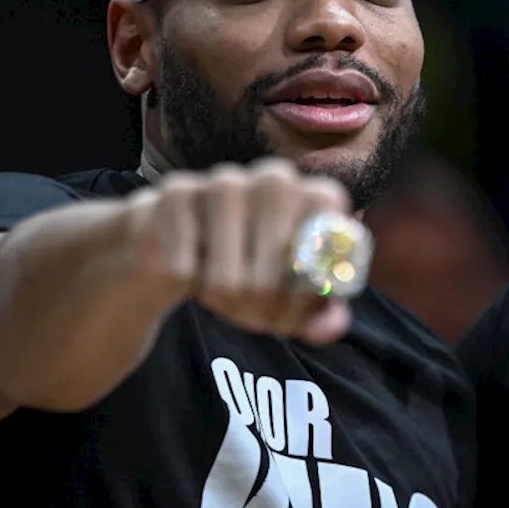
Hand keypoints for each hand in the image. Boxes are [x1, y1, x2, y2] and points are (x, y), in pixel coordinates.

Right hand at [127, 157, 355, 343]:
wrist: (176, 246)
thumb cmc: (247, 270)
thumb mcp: (288, 299)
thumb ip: (317, 315)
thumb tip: (332, 328)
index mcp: (316, 196)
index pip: (328, 251)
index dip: (308, 295)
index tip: (293, 307)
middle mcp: (277, 179)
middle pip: (275, 275)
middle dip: (262, 307)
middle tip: (253, 309)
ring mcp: (227, 181)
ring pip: (228, 280)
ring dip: (223, 300)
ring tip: (221, 291)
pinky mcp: (178, 193)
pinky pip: (183, 270)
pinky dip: (185, 284)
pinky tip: (188, 267)